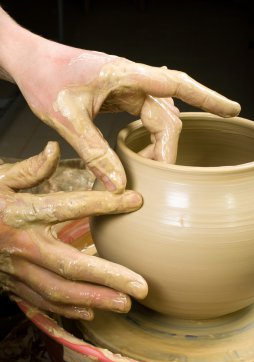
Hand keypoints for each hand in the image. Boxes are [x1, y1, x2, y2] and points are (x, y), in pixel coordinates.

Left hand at [0, 9, 240, 192]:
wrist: (29, 61)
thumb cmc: (44, 78)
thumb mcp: (66, 119)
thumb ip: (93, 152)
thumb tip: (118, 186)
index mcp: (124, 74)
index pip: (176, 83)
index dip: (208, 97)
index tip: (232, 110)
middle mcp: (132, 77)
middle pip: (167, 113)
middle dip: (166, 148)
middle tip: (158, 177)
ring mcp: (127, 85)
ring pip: (157, 116)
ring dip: (158, 143)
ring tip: (151, 167)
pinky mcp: (119, 93)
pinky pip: (144, 114)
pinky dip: (149, 135)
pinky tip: (146, 148)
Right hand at [0, 143, 145, 318]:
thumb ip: (29, 169)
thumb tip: (54, 150)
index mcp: (20, 212)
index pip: (69, 206)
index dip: (104, 204)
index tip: (135, 201)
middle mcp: (22, 245)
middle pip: (71, 265)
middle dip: (109, 278)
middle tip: (141, 286)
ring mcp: (16, 270)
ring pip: (60, 291)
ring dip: (95, 300)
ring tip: (126, 304)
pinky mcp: (11, 285)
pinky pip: (42, 301)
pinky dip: (69, 309)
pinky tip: (92, 311)